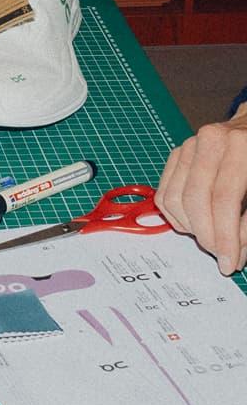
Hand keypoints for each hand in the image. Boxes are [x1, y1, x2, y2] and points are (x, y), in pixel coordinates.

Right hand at [156, 109, 246, 274]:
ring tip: (212, 237)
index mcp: (239, 146)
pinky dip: (178, 217)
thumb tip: (235, 251)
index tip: (229, 263)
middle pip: (195, 200)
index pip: (224, 199)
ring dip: (192, 228)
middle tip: (220, 255)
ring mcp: (189, 146)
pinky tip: (198, 223)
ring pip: (174, 199)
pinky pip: (164, 194)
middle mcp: (209, 141)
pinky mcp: (177, 154)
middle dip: (207, 236)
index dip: (225, 236)